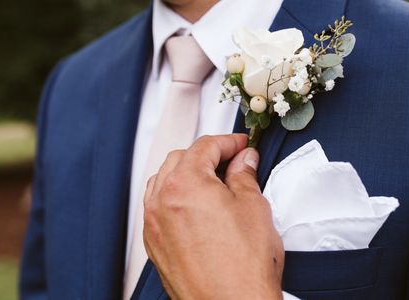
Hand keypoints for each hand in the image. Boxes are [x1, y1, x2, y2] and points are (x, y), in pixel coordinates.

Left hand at [142, 134, 283, 299]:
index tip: (242, 146)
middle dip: (207, 155)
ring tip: (215, 183)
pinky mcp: (155, 246)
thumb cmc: (243, 267)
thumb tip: (244, 162)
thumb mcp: (253, 207)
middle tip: (233, 161)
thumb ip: (244, 176)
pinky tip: (198, 207)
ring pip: (164, 182)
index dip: (228, 142)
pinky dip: (176, 198)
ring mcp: (154, 225)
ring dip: (187, 174)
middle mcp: (161, 202)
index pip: (204, 147)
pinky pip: (159, 208)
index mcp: (185, 184)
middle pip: (180, 159)